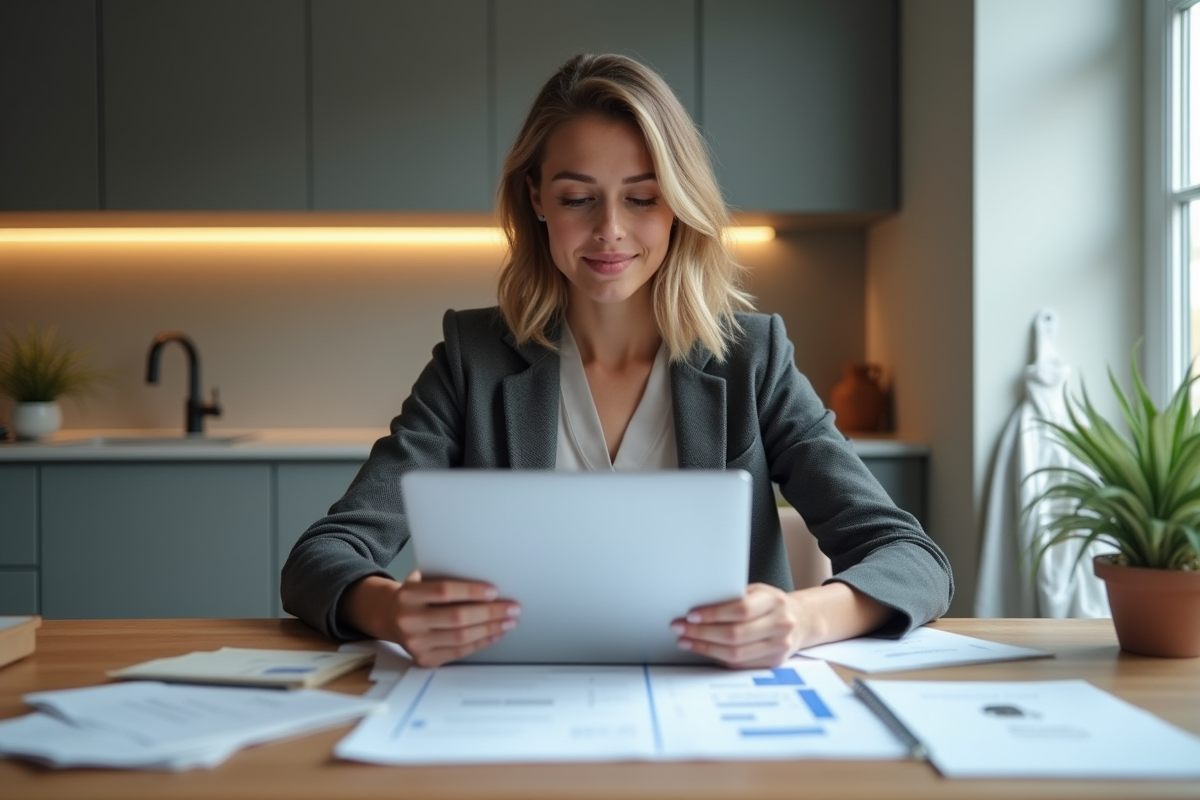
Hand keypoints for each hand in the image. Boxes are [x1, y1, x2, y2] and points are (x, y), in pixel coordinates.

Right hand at [339, 571, 520, 667]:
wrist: (389, 616)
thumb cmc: (415, 594)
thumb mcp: (422, 579)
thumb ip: (445, 577)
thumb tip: (486, 579)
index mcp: (408, 595)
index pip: (444, 591)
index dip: (471, 591)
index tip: (494, 590)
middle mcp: (409, 620)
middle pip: (457, 617)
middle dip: (490, 613)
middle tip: (512, 608)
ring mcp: (415, 643)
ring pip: (461, 637)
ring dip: (490, 629)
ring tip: (508, 621)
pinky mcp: (423, 659)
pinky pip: (458, 652)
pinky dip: (480, 643)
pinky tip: (494, 634)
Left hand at [670, 583, 811, 668]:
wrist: (800, 620)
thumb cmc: (769, 603)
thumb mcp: (757, 591)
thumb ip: (734, 597)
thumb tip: (697, 607)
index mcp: (775, 601)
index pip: (741, 610)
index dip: (714, 614)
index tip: (691, 615)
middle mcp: (781, 625)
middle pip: (735, 635)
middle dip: (702, 633)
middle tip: (680, 628)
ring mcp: (779, 647)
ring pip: (736, 654)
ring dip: (705, 648)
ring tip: (685, 641)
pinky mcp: (773, 663)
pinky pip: (739, 665)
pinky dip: (717, 658)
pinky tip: (702, 650)